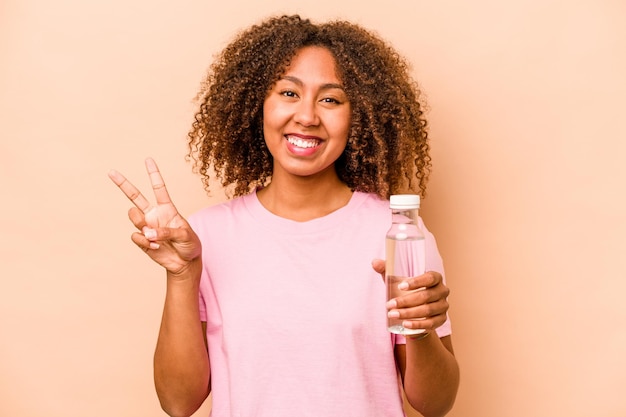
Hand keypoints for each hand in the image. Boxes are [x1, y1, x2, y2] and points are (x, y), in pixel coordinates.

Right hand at [108, 158, 201, 276]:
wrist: (185, 263)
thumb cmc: (189, 245)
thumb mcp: (185, 235)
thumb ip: (167, 232)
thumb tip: (148, 232)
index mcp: (167, 208)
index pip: (158, 188)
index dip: (153, 174)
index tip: (148, 159)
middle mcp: (154, 215)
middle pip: (135, 196)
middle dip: (123, 183)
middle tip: (111, 172)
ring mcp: (147, 227)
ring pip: (133, 217)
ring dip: (142, 225)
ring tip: (154, 236)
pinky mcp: (142, 240)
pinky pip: (136, 236)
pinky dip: (146, 242)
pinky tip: (156, 247)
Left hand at [372, 259, 449, 332]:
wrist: (415, 311)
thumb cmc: (406, 291)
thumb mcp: (396, 281)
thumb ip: (386, 270)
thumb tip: (374, 262)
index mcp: (435, 278)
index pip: (430, 278)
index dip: (416, 282)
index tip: (400, 286)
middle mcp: (442, 291)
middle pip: (426, 296)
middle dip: (406, 301)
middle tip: (389, 305)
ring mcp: (443, 306)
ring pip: (427, 310)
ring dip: (409, 313)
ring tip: (393, 314)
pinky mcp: (441, 320)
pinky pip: (431, 324)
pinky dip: (417, 324)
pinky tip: (405, 324)